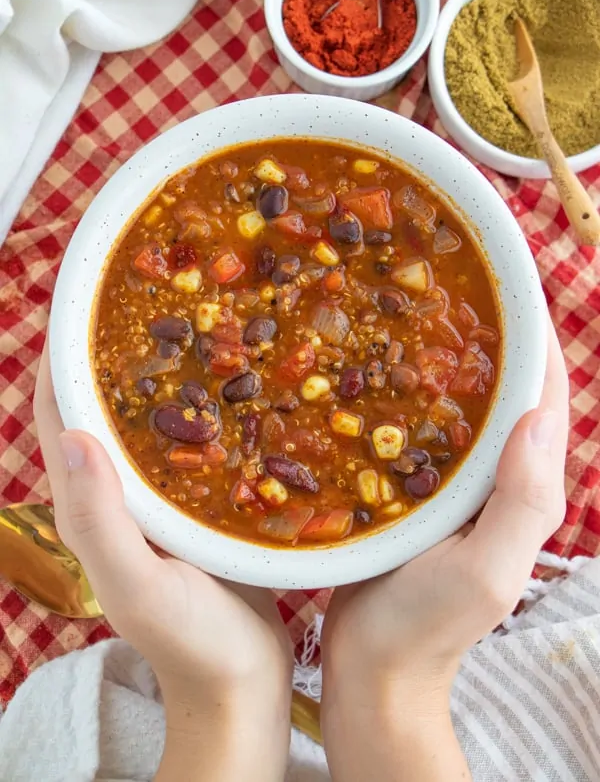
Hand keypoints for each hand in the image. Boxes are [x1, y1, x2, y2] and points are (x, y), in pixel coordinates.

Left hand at [34, 340, 292, 781]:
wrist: (240, 685)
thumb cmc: (191, 642)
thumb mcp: (140, 586)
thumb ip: (99, 520)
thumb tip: (74, 437)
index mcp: (91, 507)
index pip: (58, 415)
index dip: (61, 358)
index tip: (86, 305)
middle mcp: (118, 495)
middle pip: (100, 408)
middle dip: (112, 353)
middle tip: (152, 301)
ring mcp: (157, 501)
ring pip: (147, 421)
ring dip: (158, 375)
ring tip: (194, 327)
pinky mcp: (196, 506)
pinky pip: (188, 445)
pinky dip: (198, 410)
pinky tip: (233, 386)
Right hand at [320, 316, 567, 780]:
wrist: (372, 671)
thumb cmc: (427, 628)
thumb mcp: (486, 572)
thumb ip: (522, 502)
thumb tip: (537, 414)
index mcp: (518, 489)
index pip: (543, 399)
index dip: (535, 341)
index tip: (507, 286)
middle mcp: (488, 477)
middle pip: (500, 392)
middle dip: (487, 337)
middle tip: (448, 284)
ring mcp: (446, 482)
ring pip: (453, 404)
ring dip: (441, 358)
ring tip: (408, 309)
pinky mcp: (404, 487)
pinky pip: (411, 429)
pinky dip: (401, 393)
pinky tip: (370, 367)